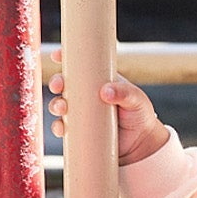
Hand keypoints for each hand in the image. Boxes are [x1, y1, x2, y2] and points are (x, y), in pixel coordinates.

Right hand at [47, 61, 170, 165]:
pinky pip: (62, 128)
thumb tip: (105, 92)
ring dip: (56, 105)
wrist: (140, 143)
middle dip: (57, 82)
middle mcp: (85, 95)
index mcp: (98, 80)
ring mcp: (81, 113)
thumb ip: (125, 93)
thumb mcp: (136, 99)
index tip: (57, 55)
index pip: (80, 66)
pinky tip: (61, 128)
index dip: (65, 58)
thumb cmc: (140, 114)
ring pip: (60, 105)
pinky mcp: (78, 131)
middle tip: (58, 85)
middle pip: (64, 84)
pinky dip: (58, 127)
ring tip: (62, 108)